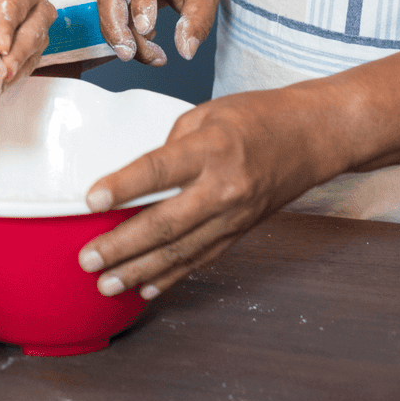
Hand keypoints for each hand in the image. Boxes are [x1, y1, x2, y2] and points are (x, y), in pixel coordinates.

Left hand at [0, 0, 54, 84]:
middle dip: (18, 51)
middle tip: (3, 69)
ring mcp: (36, 30)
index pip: (19, 2)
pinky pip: (27, 66)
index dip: (9, 25)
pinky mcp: (30, 52)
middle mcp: (35, 6)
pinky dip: (12, 77)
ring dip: (16, 68)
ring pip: (34, 50)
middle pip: (34, 28)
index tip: (0, 45)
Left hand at [77, 86, 345, 298]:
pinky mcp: (240, 232)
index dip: (123, 187)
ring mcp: (234, 216)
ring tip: (107, 283)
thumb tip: (138, 178)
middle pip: (167, 223)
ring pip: (182, 251)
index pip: (159, 170)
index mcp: (212, 148)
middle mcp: (224, 187)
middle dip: (123, 245)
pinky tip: (146, 287)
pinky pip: (202, 259)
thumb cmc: (257, 117)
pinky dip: (172, 276)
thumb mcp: (206, 112)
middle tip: (88, 259)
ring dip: (141, 271)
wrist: (311, 138)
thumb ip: (169, 144)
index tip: (91, 201)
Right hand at [96, 0, 217, 64]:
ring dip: (120, 36)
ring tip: (151, 57)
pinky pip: (110, 14)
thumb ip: (198, 20)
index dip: (142, 0)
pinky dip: (123, 35)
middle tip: (129, 55)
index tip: (146, 30)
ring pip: (106, 6)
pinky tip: (146, 45)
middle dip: (116, 26)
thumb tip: (186, 51)